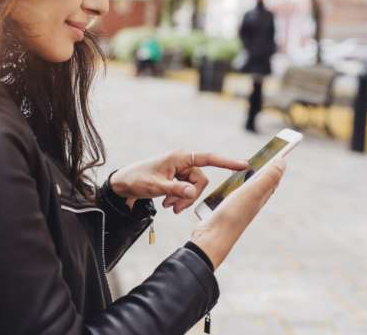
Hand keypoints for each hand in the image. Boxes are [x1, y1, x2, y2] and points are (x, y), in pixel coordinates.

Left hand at [109, 150, 247, 213]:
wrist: (123, 184)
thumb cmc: (137, 179)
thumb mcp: (156, 186)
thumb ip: (175, 189)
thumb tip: (192, 192)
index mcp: (179, 157)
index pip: (208, 158)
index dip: (226, 162)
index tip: (243, 164)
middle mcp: (183, 162)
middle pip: (201, 180)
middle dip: (190, 196)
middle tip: (173, 208)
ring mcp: (181, 171)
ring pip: (195, 188)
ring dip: (184, 200)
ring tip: (168, 207)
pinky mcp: (178, 179)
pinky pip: (188, 191)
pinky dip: (180, 200)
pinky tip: (168, 205)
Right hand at [191, 159, 286, 269]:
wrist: (213, 237)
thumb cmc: (233, 215)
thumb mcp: (252, 192)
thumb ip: (267, 177)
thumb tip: (283, 161)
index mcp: (261, 196)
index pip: (273, 177)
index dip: (276, 163)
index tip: (279, 148)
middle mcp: (252, 201)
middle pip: (261, 181)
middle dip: (262, 168)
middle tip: (261, 155)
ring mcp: (239, 206)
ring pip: (246, 188)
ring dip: (245, 177)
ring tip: (244, 167)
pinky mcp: (226, 209)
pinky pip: (231, 194)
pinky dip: (231, 187)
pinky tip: (225, 186)